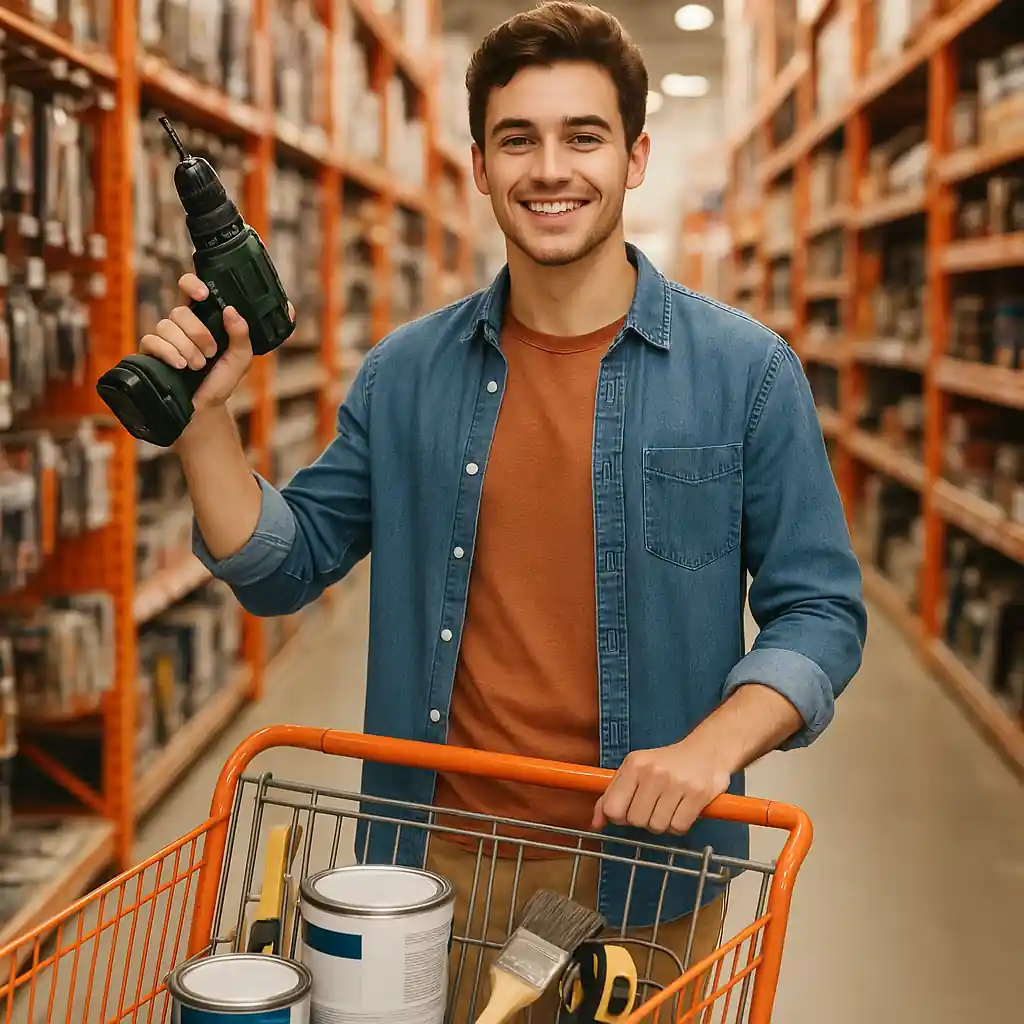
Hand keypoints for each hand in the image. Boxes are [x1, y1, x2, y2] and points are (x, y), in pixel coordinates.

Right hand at [138, 273, 252, 412]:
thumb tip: (231, 311)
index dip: (192, 284)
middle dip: (198, 333)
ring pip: (166, 326)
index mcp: (202, 320)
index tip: (203, 295)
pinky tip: (180, 366)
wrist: (204, 409)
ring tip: (197, 366)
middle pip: (179, 312)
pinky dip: (168, 353)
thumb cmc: (220, 381)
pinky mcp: (150, 352)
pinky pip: (152, 341)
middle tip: (210, 353)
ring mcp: (163, 338)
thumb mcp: (240, 358)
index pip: (189, 290)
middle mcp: (180, 325)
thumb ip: (241, 335)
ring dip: (186, 348)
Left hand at [591, 739, 730, 835]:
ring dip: (662, 824)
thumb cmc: (666, 763)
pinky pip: (678, 827)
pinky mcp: (698, 794)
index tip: (628, 812)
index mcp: (634, 764)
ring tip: (669, 807)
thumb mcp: (635, 770)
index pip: (612, 808)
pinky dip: (678, 826)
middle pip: (635, 820)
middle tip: (654, 807)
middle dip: (643, 820)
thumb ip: (612, 795)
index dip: (619, 817)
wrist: (708, 750)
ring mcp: (676, 783)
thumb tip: (596, 823)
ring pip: (657, 826)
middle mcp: (653, 772)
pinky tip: (682, 810)